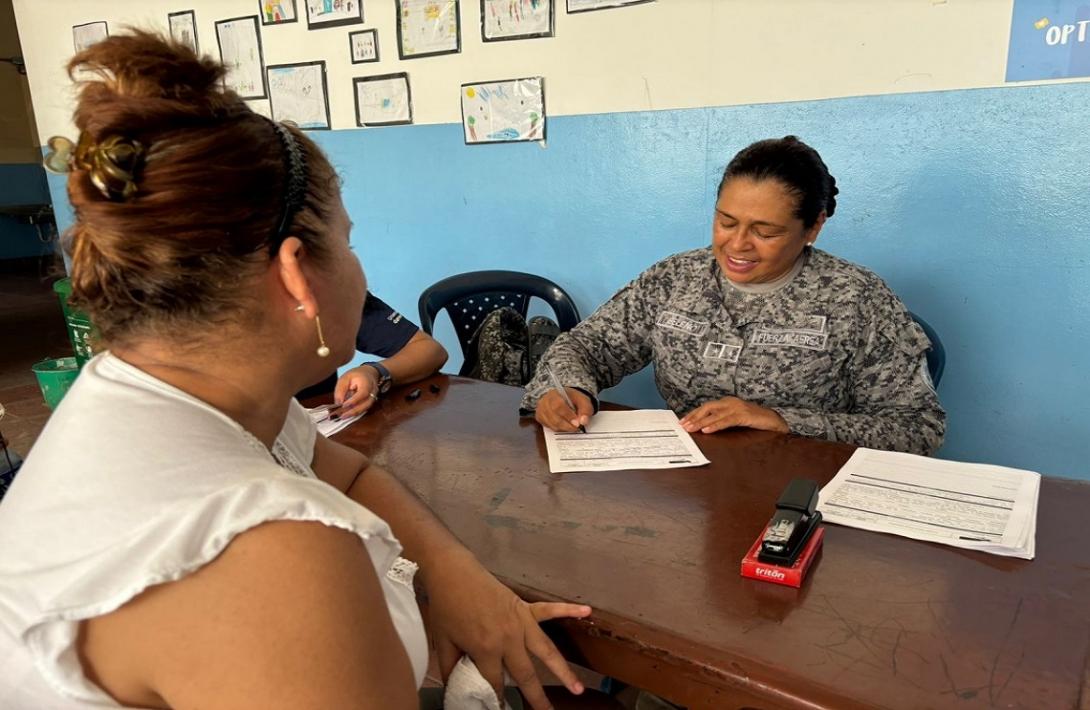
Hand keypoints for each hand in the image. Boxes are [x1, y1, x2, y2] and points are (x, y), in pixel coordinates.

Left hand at [333, 366, 378, 418]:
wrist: (369, 373)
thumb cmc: (356, 375)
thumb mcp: (345, 378)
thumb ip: (341, 389)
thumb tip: (338, 403)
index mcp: (367, 383)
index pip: (363, 393)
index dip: (354, 400)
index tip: (343, 405)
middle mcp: (373, 392)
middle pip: (366, 404)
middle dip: (353, 411)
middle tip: (342, 416)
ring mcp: (373, 398)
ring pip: (365, 408)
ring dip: (354, 413)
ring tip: (343, 416)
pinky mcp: (370, 402)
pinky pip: (364, 409)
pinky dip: (355, 412)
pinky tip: (347, 414)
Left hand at [424, 550, 591, 709]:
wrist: (453, 572)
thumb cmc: (446, 607)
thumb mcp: (443, 642)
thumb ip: (451, 667)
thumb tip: (455, 687)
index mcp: (486, 649)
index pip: (496, 683)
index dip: (498, 699)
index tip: (503, 709)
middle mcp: (508, 639)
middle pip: (526, 675)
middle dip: (537, 698)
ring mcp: (520, 623)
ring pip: (546, 651)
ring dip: (563, 670)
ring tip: (578, 688)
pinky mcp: (524, 607)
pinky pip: (549, 610)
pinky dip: (568, 610)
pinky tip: (586, 611)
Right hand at [534, 388, 592, 431]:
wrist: (564, 398)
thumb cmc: (572, 399)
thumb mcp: (583, 400)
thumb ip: (585, 409)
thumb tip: (583, 421)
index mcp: (554, 394)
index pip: (558, 405)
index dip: (568, 415)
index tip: (577, 422)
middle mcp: (544, 402)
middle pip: (553, 417)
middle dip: (567, 425)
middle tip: (576, 427)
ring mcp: (540, 410)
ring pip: (551, 424)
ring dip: (564, 428)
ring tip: (572, 426)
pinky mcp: (540, 418)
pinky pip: (549, 427)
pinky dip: (559, 429)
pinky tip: (565, 425)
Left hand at [680, 396, 789, 434]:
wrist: (775, 421)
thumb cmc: (754, 421)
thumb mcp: (735, 420)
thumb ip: (722, 421)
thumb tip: (704, 429)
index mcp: (727, 402)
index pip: (706, 407)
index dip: (693, 414)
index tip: (682, 421)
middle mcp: (730, 402)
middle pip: (707, 408)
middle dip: (693, 417)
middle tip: (683, 426)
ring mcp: (737, 408)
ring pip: (714, 414)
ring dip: (701, 422)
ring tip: (691, 428)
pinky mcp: (744, 415)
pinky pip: (726, 420)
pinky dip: (715, 425)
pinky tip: (707, 430)